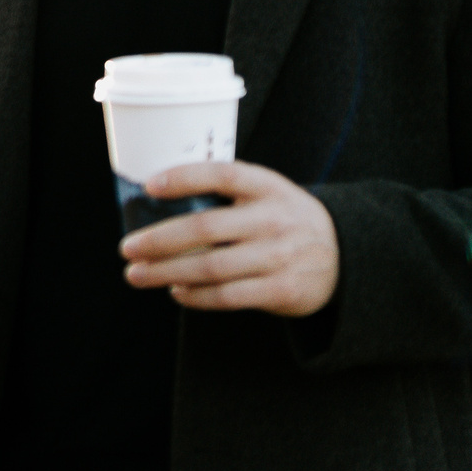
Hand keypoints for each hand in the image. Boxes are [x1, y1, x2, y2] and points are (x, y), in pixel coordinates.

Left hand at [119, 159, 337, 315]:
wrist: (344, 257)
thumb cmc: (286, 221)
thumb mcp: (269, 195)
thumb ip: (228, 196)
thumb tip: (159, 204)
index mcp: (269, 187)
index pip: (223, 174)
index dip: (185, 178)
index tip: (149, 186)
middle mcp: (275, 220)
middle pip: (205, 228)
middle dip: (159, 240)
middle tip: (127, 248)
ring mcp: (280, 256)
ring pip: (210, 267)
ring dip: (166, 272)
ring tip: (138, 274)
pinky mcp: (281, 290)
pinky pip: (227, 296)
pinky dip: (195, 296)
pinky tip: (176, 291)